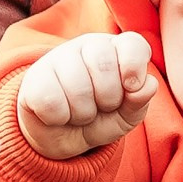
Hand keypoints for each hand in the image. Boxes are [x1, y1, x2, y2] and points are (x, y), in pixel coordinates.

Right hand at [15, 30, 155, 157]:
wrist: (61, 137)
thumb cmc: (98, 120)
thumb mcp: (125, 116)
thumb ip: (139, 102)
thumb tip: (148, 85)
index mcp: (115, 50)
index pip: (132, 44)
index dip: (134, 66)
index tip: (131, 87)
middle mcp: (86, 47)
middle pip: (104, 64)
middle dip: (108, 98)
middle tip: (101, 107)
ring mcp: (57, 59)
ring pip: (78, 87)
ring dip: (83, 113)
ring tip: (80, 114)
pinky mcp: (34, 78)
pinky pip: (51, 100)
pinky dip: (59, 117)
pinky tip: (58, 115)